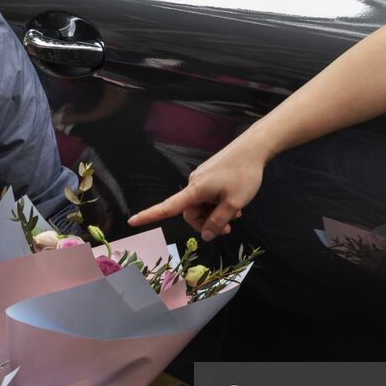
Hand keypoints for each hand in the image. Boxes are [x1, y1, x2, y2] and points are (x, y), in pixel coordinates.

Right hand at [127, 138, 264, 240]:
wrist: (253, 148)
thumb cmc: (244, 174)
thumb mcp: (234, 203)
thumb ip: (218, 221)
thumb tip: (206, 236)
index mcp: (195, 190)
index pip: (168, 206)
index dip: (149, 215)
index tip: (133, 221)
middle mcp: (194, 184)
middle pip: (191, 212)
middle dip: (206, 223)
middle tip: (228, 228)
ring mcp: (201, 178)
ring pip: (202, 205)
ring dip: (216, 213)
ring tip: (237, 214)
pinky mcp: (209, 175)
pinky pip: (208, 195)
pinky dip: (218, 203)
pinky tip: (235, 203)